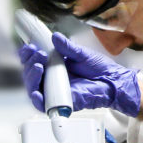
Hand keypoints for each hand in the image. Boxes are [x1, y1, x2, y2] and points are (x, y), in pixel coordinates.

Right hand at [17, 32, 140, 116]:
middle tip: (37, 54)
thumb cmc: (99, 69)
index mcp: (54, 67)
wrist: (113, 81)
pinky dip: (37, 99)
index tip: (29, 47)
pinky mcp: (61, 104)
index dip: (28, 55)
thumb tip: (55, 37)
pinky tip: (36, 91)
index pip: (34, 61)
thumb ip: (67, 47)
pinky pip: (44, 105)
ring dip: (31, 77)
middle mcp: (52, 80)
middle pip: (31, 75)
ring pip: (34, 89)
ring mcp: (56, 92)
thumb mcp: (81, 54)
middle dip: (29, 63)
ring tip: (37, 66)